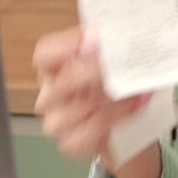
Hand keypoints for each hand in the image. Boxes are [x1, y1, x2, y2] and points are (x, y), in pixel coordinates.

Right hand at [31, 27, 162, 177]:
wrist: (131, 129)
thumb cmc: (118, 91)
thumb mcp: (115, 63)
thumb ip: (107, 47)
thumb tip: (98, 34)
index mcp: (57, 68)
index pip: (45, 54)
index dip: (67, 46)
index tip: (94, 40)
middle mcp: (52, 93)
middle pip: (60, 83)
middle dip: (95, 74)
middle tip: (120, 69)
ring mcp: (57, 120)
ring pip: (70, 113)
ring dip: (108, 104)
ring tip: (133, 96)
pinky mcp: (69, 143)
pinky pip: (80, 138)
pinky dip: (107, 126)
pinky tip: (127, 115)